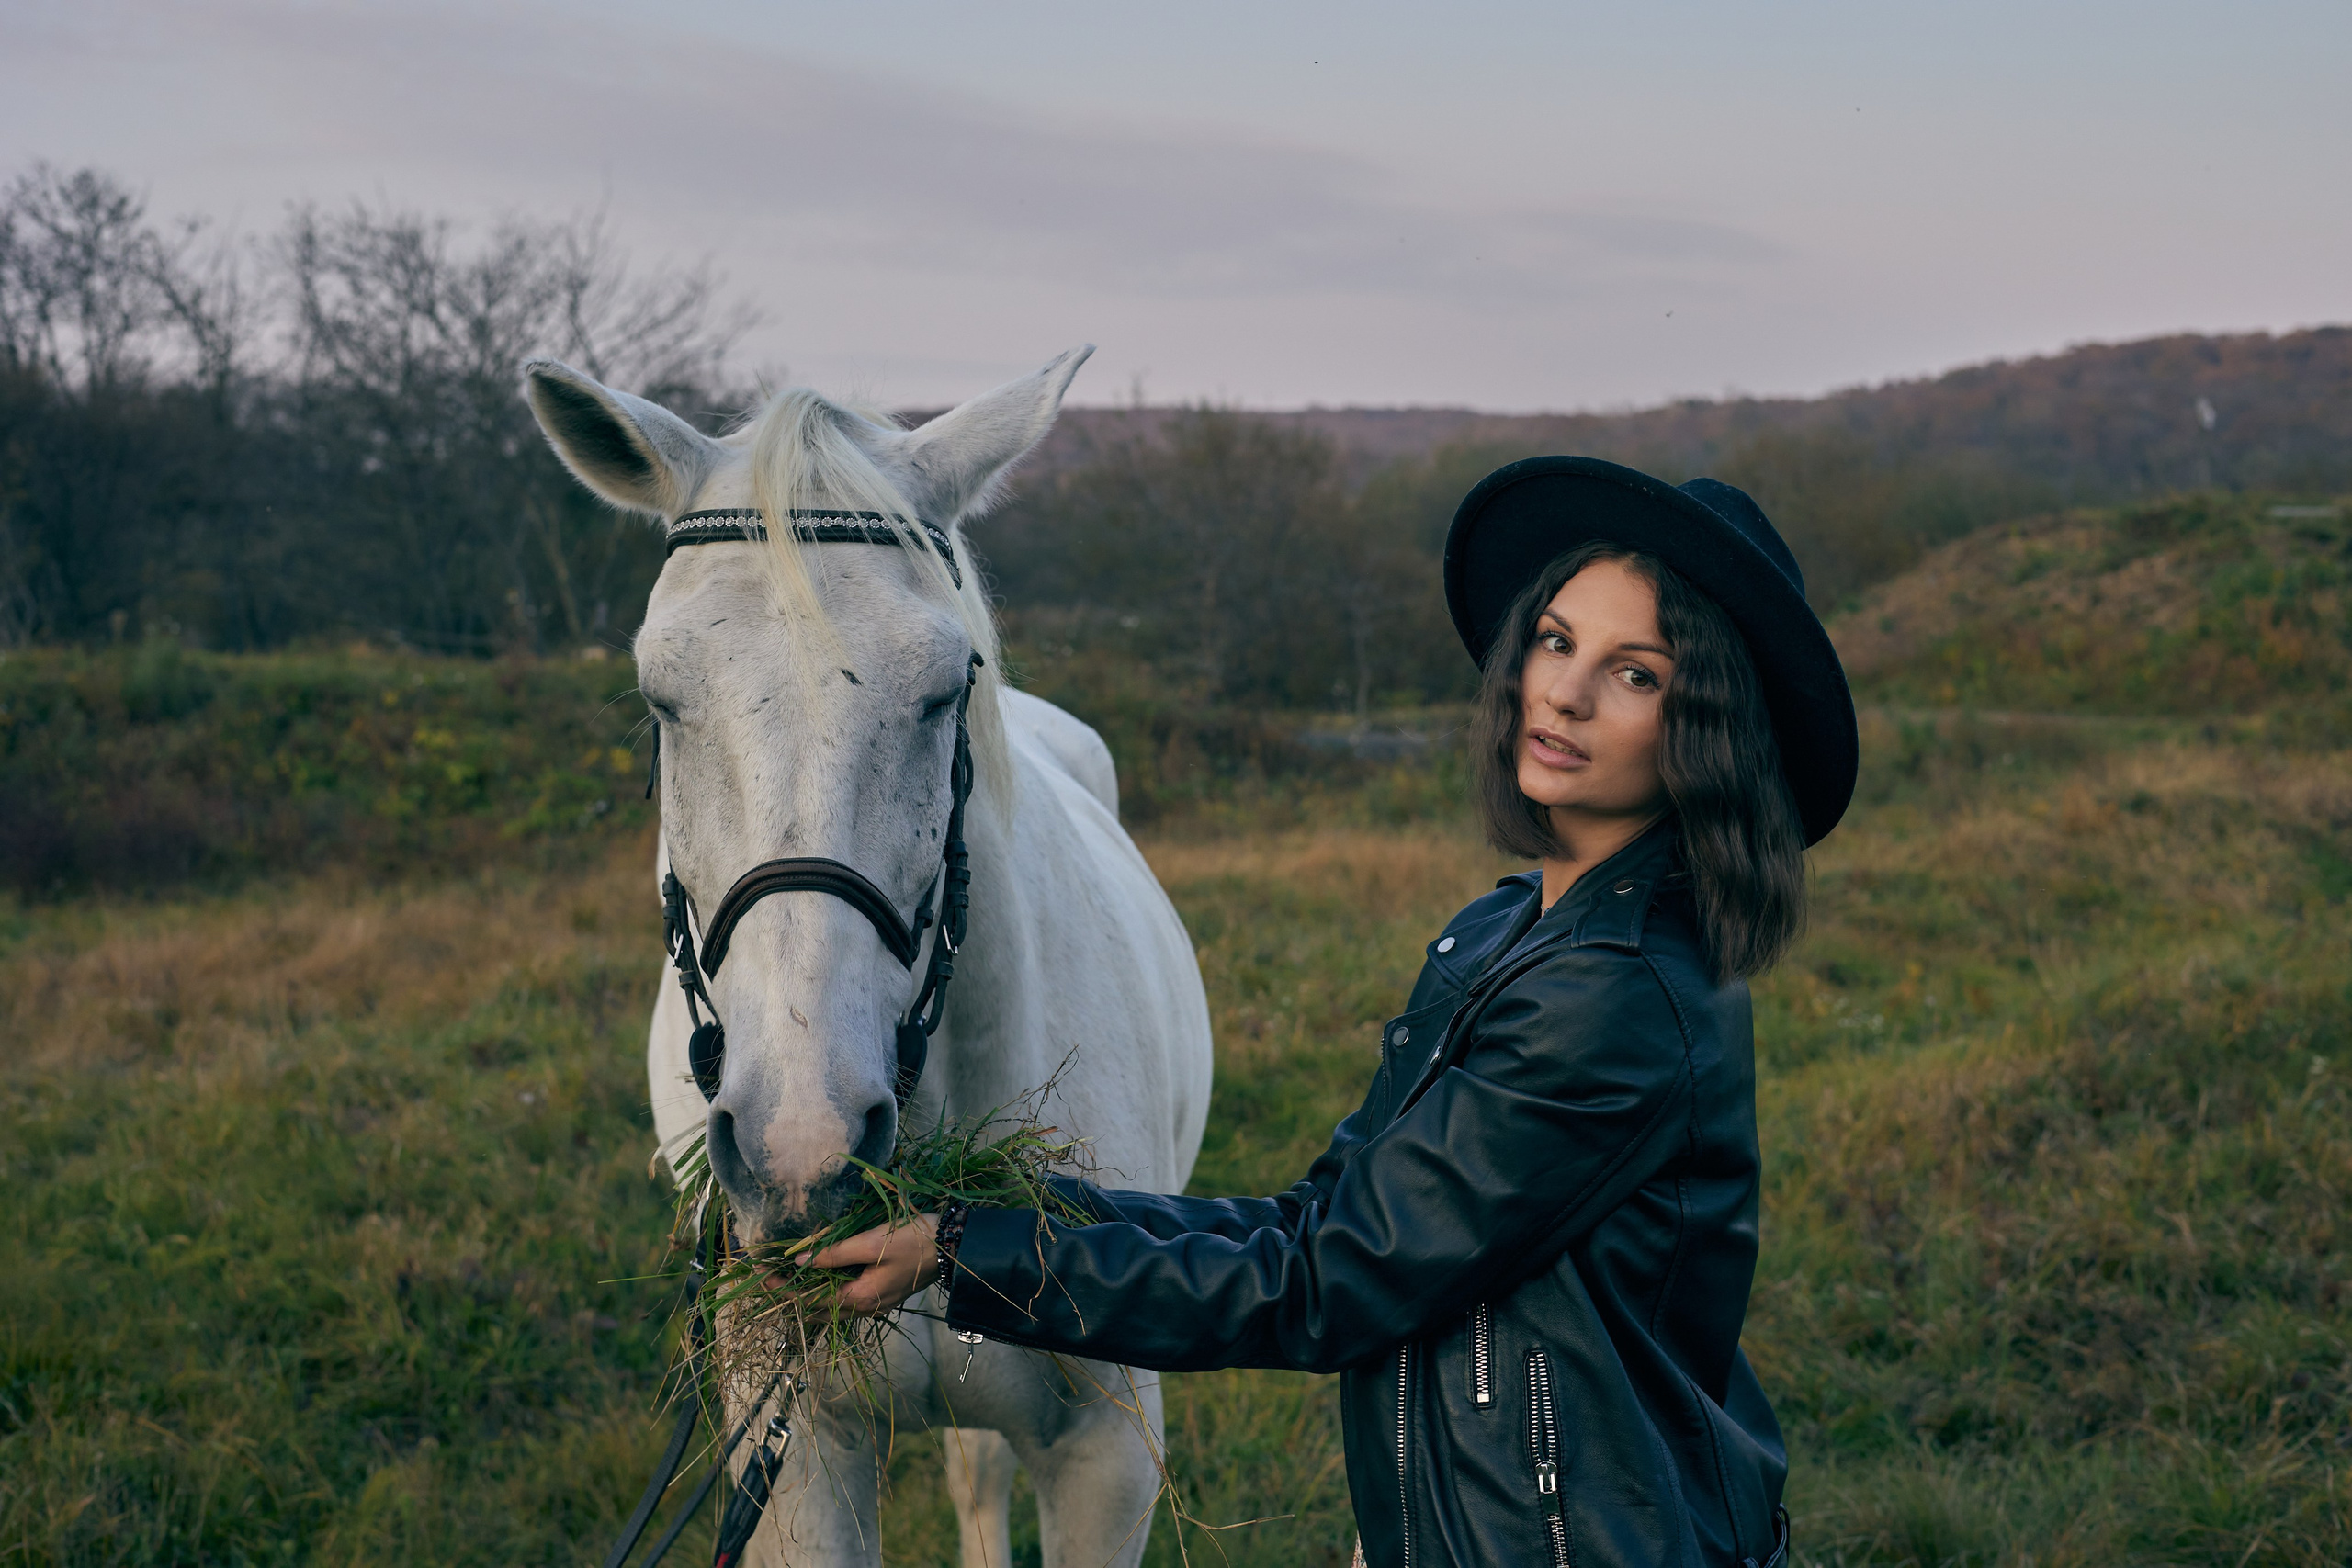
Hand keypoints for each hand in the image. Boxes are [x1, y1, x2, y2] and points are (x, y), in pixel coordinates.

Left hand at [773, 1213, 939, 1317]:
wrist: (954, 1246)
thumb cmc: (914, 1240)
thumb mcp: (871, 1242)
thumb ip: (834, 1253)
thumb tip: (799, 1262)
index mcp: (859, 1298)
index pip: (807, 1300)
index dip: (781, 1289)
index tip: (760, 1273)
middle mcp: (864, 1309)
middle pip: (815, 1311)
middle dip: (787, 1295)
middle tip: (765, 1277)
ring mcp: (874, 1305)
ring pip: (829, 1308)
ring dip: (804, 1295)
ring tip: (784, 1278)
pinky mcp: (881, 1296)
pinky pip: (843, 1300)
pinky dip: (824, 1292)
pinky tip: (817, 1278)